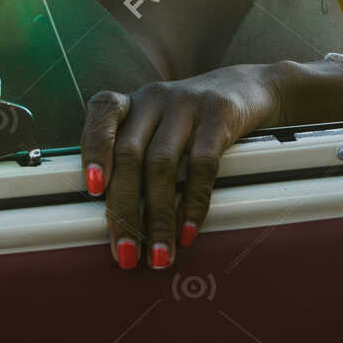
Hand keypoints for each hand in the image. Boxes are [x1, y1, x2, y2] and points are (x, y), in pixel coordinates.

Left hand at [82, 65, 283, 269]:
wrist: (247, 88)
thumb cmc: (190, 121)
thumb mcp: (156, 127)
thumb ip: (133, 158)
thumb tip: (117, 224)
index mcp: (131, 103)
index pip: (103, 114)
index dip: (94, 149)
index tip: (94, 190)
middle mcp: (153, 98)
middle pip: (130, 154)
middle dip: (124, 209)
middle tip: (126, 253)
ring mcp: (187, 103)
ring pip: (162, 164)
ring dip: (158, 217)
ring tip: (159, 254)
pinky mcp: (219, 114)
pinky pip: (203, 164)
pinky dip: (193, 203)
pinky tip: (188, 231)